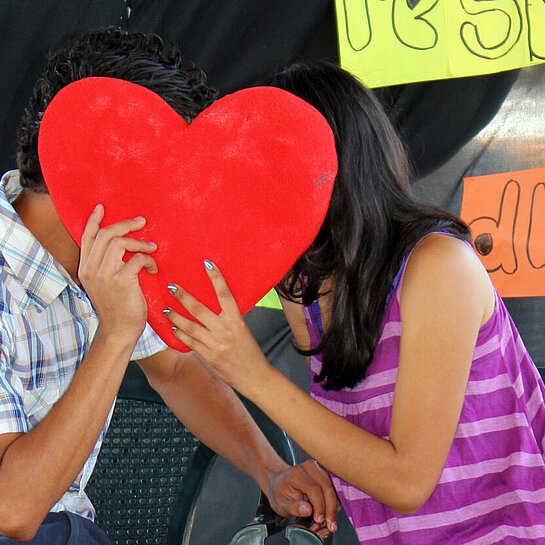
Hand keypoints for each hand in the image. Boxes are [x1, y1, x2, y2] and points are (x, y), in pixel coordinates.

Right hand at [78, 204, 157, 342]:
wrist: (118, 331)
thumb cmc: (118, 307)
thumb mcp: (106, 284)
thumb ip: (108, 266)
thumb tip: (124, 246)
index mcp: (86, 268)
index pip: (87, 238)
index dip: (93, 220)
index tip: (101, 207)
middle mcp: (91, 270)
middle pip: (106, 235)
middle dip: (125, 225)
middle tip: (142, 222)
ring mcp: (104, 275)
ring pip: (120, 243)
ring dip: (140, 243)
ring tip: (152, 248)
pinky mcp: (121, 281)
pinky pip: (137, 259)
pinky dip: (148, 260)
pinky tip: (153, 269)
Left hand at [164, 260, 269, 391]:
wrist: (255, 376)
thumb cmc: (249, 351)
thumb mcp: (242, 330)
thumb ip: (229, 319)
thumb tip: (213, 307)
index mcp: (236, 320)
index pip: (225, 294)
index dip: (216, 277)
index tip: (207, 263)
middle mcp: (225, 330)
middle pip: (199, 309)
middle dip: (183, 296)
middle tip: (172, 286)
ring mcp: (215, 344)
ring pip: (189, 326)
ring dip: (175, 316)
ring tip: (166, 309)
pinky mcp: (209, 356)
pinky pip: (190, 342)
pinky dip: (180, 334)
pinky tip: (173, 327)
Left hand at [266, 459, 338, 539]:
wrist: (279, 481)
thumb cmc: (280, 493)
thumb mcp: (281, 504)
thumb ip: (294, 507)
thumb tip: (308, 510)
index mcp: (297, 473)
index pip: (314, 488)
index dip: (319, 506)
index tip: (319, 520)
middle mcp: (310, 466)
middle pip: (327, 487)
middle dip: (330, 509)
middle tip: (329, 525)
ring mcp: (319, 467)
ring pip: (334, 488)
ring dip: (334, 506)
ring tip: (328, 520)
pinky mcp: (326, 472)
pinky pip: (336, 487)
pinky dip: (335, 501)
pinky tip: (329, 511)